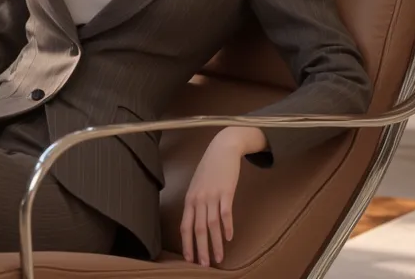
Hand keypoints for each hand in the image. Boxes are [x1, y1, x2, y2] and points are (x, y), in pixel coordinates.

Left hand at [180, 130, 246, 266]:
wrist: (222, 149)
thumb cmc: (210, 169)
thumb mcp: (198, 186)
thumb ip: (197, 203)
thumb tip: (197, 222)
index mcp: (190, 199)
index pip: (185, 226)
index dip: (187, 244)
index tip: (189, 259)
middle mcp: (198, 199)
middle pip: (198, 229)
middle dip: (201, 249)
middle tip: (204, 265)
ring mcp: (212, 195)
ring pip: (211, 225)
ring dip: (215, 244)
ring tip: (219, 258)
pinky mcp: (226, 191)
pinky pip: (225, 213)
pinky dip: (227, 227)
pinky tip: (229, 238)